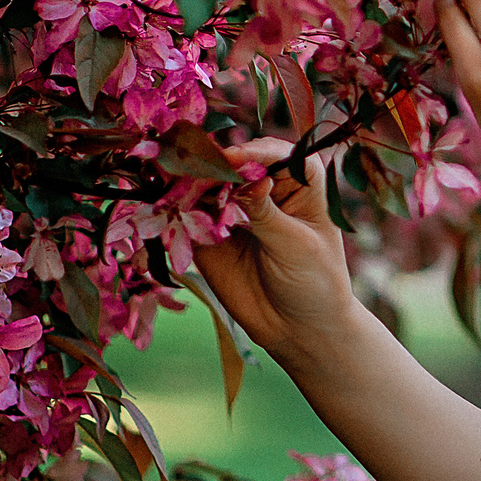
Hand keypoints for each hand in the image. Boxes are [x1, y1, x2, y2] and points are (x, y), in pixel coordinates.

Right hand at [193, 139, 359, 366]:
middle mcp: (266, 188)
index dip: (254, 152)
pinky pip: (190, 217)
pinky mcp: (210, 236)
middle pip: (236, 165)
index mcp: (300, 182)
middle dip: (214, 165)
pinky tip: (167, 210)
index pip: (277, 154)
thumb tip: (250, 177)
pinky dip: (177, 211)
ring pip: (208, 186)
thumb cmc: (314, 280)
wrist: (297, 327)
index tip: (232, 159)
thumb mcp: (295, 245)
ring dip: (189, 184)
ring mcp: (234, 210)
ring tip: (173, 186)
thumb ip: (267, 213)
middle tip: (191, 169)